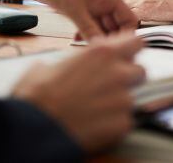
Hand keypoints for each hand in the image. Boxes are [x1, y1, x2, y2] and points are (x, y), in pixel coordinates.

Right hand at [12, 33, 144, 153]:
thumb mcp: (46, 67)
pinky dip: (114, 123)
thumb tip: (63, 67)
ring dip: (119, 102)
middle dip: (127, 78)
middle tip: (106, 87)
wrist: (33, 130)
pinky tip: (95, 125)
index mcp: (102, 54)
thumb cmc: (35, 98)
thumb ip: (69, 63)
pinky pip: (126, 121)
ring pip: (132, 98)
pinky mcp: (123, 124)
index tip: (125, 56)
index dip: (130, 50)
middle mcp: (118, 73)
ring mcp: (123, 100)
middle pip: (139, 71)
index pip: (136, 42)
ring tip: (96, 110)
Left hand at [25, 0, 137, 39]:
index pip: (130, 20)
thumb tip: (102, 47)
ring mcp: (92, 6)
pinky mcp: (80, 9)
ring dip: (95, 37)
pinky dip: (85, 33)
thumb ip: (90, 29)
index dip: (126, 35)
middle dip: (109, 39)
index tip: (115, 49)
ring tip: (85, 47)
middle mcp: (104, 1)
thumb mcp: (75, 9)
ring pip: (101, 27)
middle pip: (116, 26)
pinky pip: (89, 25)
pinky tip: (76, 39)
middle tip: (98, 52)